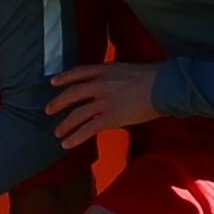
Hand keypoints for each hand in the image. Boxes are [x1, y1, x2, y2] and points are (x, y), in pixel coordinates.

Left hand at [46, 60, 162, 148]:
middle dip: (59, 102)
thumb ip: (117, 76)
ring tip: (57, 133)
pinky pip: (88, 129)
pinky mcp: (111, 117)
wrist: (164, 86)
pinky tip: (67, 144)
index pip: (79, 72)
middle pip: (73, 93)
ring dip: (65, 124)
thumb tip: (114, 83)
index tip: (53, 82)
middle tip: (48, 110)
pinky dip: (75, 137)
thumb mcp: (129, 69)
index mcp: (105, 69)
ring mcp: (104, 101)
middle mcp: (100, 84)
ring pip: (77, 114)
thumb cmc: (154, 77)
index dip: (64, 77)